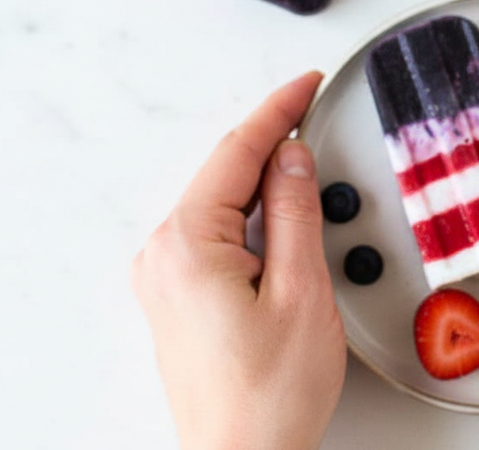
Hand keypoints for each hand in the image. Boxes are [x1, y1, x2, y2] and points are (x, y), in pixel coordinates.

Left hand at [131, 72, 345, 449]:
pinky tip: (280, 221)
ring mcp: (164, 279)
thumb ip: (296, 214)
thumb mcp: (301, 291)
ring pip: (221, 204)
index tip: (307, 84)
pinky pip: (213, 234)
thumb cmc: (267, 395)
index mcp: (188, 245)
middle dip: (272, 144)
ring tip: (309, 177)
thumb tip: (293, 158)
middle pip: (225, 174)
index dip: (278, 111)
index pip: (237, 153)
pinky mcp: (176, 298)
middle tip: (315, 116)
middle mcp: (163, 256)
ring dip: (264, 183)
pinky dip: (250, 216)